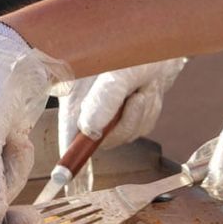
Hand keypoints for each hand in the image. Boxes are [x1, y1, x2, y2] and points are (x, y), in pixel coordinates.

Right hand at [58, 59, 184, 192]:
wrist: (161, 42)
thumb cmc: (135, 50)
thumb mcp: (119, 72)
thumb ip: (104, 100)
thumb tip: (90, 130)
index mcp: (76, 100)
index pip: (69, 138)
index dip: (67, 161)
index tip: (62, 181)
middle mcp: (90, 110)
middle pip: (104, 141)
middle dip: (125, 123)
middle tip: (135, 97)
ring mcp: (110, 115)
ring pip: (128, 134)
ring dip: (141, 112)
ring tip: (142, 86)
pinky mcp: (128, 116)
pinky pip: (142, 127)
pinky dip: (150, 109)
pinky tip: (147, 89)